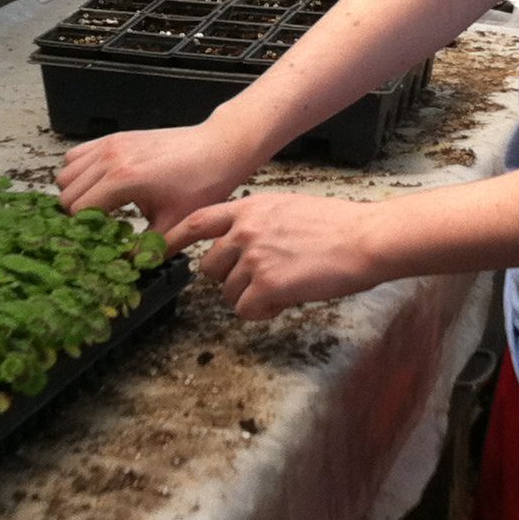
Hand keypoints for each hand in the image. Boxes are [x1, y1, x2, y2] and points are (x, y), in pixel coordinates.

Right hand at [57, 120, 260, 236]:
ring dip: (76, 192)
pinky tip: (101, 186)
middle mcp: (111, 157)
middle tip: (100, 228)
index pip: (79, 210)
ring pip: (67, 172)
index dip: (86, 230)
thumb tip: (127, 265)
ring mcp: (111, 143)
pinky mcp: (115, 137)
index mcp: (123, 178)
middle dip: (79, 214)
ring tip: (99, 207)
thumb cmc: (202, 181)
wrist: (218, 147)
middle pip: (67, 193)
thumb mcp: (175, 222)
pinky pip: (77, 155)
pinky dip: (80, 172)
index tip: (99, 240)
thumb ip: (147, 248)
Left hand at [167, 194, 389, 319]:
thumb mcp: (287, 208)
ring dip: (251, 296)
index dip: (172, 239)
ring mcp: (254, 258)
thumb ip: (257, 221)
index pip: (196, 222)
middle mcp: (245, 231)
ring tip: (285, 285)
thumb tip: (242, 241)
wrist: (365, 238)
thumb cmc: (336, 226)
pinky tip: (287, 299)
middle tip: (261, 279)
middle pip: (208, 267)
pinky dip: (265, 311)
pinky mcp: (267, 285)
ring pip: (229, 292)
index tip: (153, 250)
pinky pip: (247, 310)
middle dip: (229, 278)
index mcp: (249, 208)